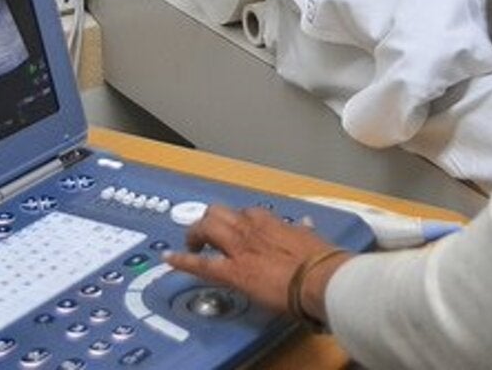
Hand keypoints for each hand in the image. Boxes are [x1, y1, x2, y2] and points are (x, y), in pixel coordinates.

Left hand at [163, 205, 350, 316]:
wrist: (318, 278)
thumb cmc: (320, 262)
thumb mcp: (312, 239)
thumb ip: (302, 231)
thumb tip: (304, 225)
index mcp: (271, 221)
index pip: (246, 213)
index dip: (237, 220)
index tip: (235, 227)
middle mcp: (251, 228)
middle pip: (219, 213)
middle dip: (209, 221)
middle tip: (206, 234)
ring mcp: (239, 248)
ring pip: (207, 227)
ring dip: (196, 233)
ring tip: (191, 242)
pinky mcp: (232, 271)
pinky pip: (201, 264)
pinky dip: (183, 260)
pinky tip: (170, 258)